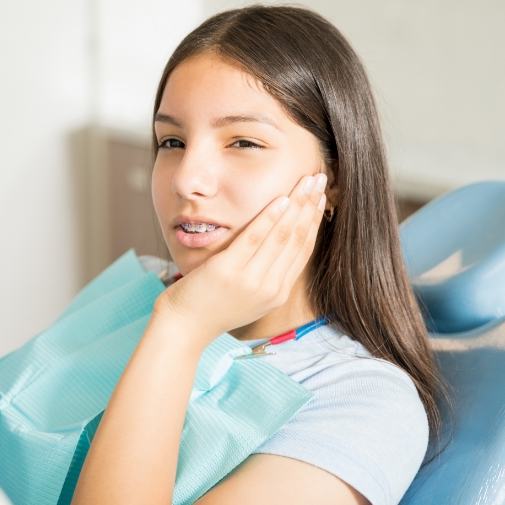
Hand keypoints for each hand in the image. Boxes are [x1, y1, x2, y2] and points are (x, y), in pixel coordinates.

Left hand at [154, 173, 326, 342]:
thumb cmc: (212, 307)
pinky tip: (281, 199)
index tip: (320, 198)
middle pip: (298, 239)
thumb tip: (277, 243)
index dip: (314, 221)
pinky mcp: (229, 271)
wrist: (184, 326)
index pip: (303, 250)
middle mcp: (271, 288)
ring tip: (308, 180)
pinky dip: (270, 217)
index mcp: (277, 293)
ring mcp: (251, 281)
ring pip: (282, 236)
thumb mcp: (249, 296)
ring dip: (298, 204)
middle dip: (311, 205)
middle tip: (320, 178)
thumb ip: (266, 274)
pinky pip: (255, 238)